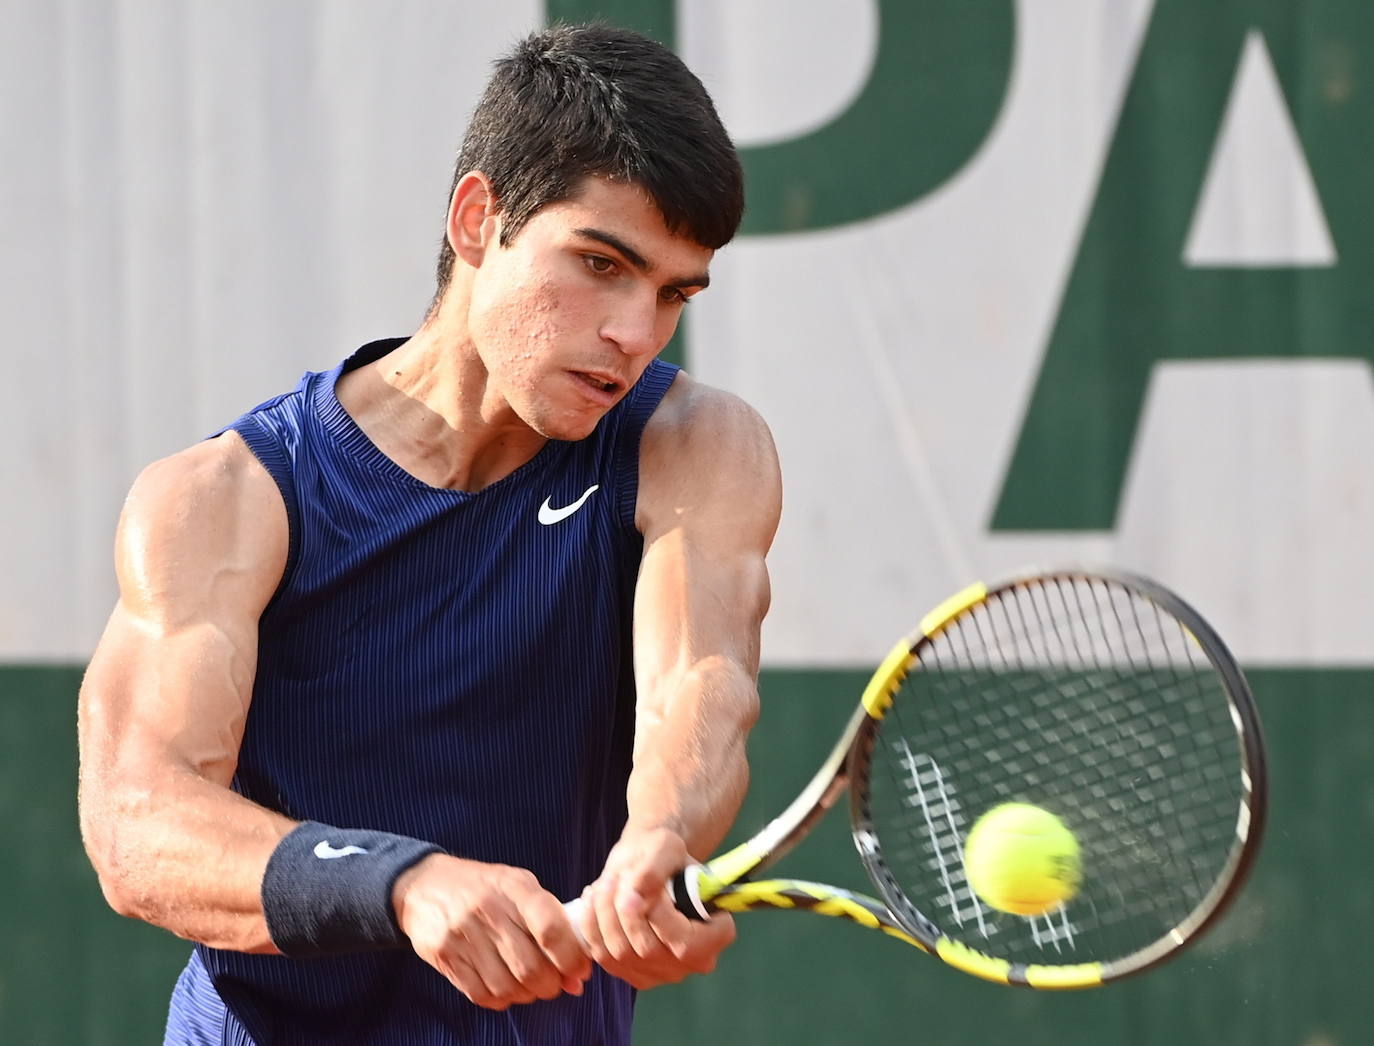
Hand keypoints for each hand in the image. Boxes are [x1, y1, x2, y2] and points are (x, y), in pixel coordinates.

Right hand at [392, 855, 590, 1009]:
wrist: (424, 885)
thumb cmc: (484, 887)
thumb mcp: (519, 886)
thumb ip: (551, 923)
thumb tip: (577, 976)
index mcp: (514, 887)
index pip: (550, 929)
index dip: (571, 958)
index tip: (580, 971)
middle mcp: (488, 911)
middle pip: (531, 968)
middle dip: (551, 984)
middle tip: (555, 982)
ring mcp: (463, 936)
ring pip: (508, 987)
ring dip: (527, 994)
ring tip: (531, 985)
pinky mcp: (445, 957)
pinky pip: (482, 994)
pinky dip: (502, 999)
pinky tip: (507, 987)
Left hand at [574, 827, 735, 989]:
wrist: (645, 866)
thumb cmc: (663, 855)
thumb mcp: (665, 847)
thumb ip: (654, 869)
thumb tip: (633, 899)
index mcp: (716, 934)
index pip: (685, 943)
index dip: (659, 916)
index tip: (644, 885)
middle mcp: (693, 961)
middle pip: (647, 950)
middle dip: (623, 910)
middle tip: (616, 878)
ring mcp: (662, 972)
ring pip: (620, 954)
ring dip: (603, 915)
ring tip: (604, 885)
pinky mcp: (632, 974)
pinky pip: (602, 957)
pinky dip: (591, 926)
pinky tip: (594, 900)